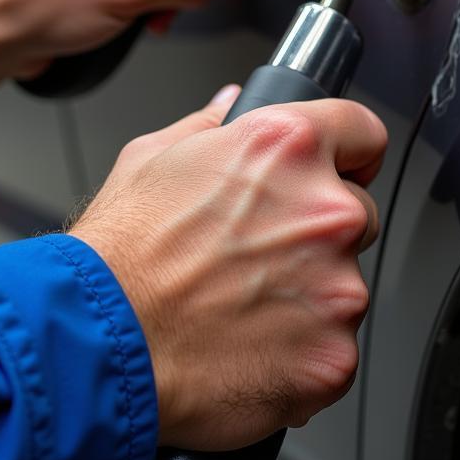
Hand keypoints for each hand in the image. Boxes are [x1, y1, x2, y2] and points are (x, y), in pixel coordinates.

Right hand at [71, 93, 386, 450]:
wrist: (94, 348)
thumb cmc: (118, 256)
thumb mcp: (153, 156)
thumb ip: (211, 122)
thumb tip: (232, 103)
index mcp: (288, 147)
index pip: (365, 132)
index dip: (350, 152)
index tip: (342, 170)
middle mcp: (324, 211)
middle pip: (357, 212)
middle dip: (319, 232)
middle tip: (260, 255)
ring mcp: (337, 287)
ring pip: (347, 284)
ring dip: (312, 295)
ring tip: (244, 306)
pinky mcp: (334, 355)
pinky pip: (336, 348)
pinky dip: (303, 353)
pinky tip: (251, 347)